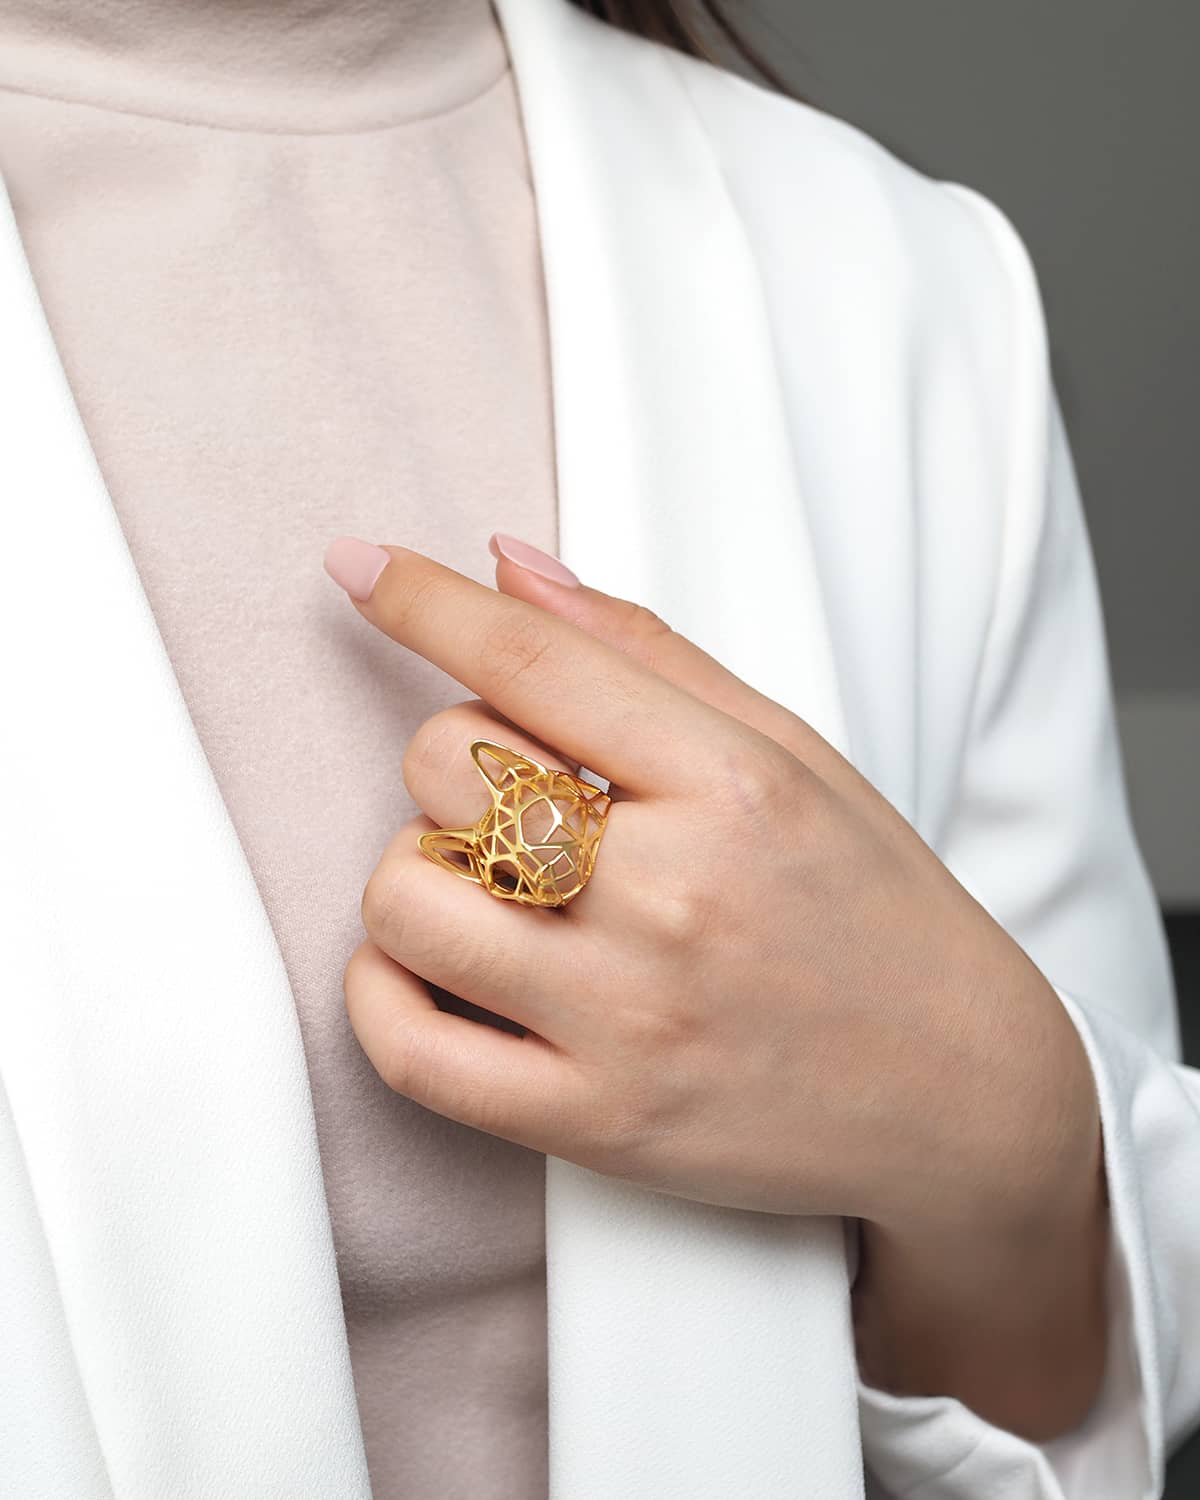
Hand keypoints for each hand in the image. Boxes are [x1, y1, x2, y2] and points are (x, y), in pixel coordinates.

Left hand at [323, 534, 1099, 1242]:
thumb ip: (648, 654)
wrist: (963, 1094)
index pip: (532, 661)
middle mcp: (677, 898)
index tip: (357, 566)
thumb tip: (510, 566)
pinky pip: (409, 1049)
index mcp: (733, 787)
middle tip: (517, 793)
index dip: (421, 599)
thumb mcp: (797, 753)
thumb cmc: (879, 913)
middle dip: (451, 759)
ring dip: (412, 870)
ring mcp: (630, 1020)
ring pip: (403, 900)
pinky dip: (379, 990)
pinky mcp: (596, 1124)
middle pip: (443, 768)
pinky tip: (423, 963)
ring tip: (480, 883)